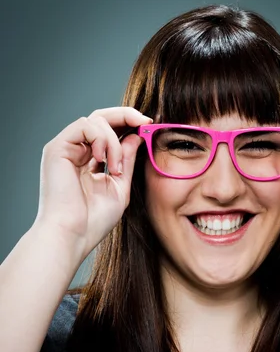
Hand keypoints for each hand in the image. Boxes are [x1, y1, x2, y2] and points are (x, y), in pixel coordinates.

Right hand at [34, 106, 151, 260]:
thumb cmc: (93, 221)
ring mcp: (65, 149)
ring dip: (114, 141)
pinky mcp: (57, 148)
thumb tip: (136, 134)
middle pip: (101, 118)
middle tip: (145, 121)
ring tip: (116, 167)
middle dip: (126, 116)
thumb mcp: (119, 186)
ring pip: (95, 120)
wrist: (73, 235)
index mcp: (88, 161)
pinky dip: (101, 138)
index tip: (149, 125)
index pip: (109, 132)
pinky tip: (103, 160)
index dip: (129, 124)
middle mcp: (75, 152)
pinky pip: (84, 125)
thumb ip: (127, 160)